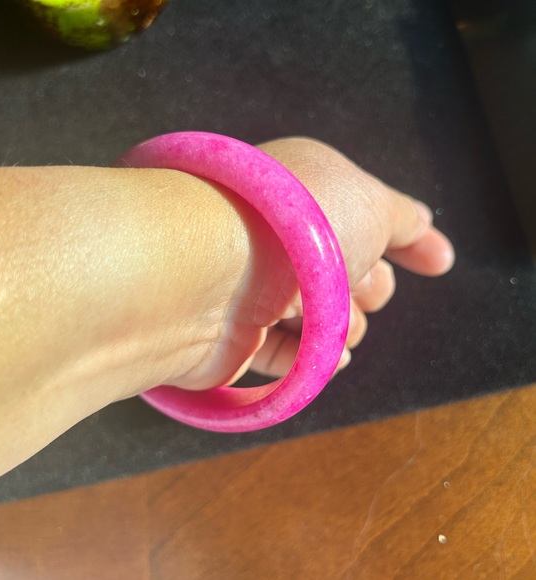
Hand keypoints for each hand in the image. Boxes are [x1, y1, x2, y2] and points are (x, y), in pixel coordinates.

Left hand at [174, 137, 453, 388]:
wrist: (217, 272)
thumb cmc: (299, 226)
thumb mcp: (370, 203)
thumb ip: (401, 216)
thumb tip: (419, 224)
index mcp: (312, 196)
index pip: (372, 219)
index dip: (412, 240)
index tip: (439, 262)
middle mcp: (284, 242)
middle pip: (358, 276)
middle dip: (370, 285)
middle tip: (348, 280)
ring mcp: (260, 290)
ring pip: (334, 321)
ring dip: (342, 323)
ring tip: (316, 313)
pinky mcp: (240, 338)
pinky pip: (296, 356)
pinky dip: (313, 357)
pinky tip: (320, 355)